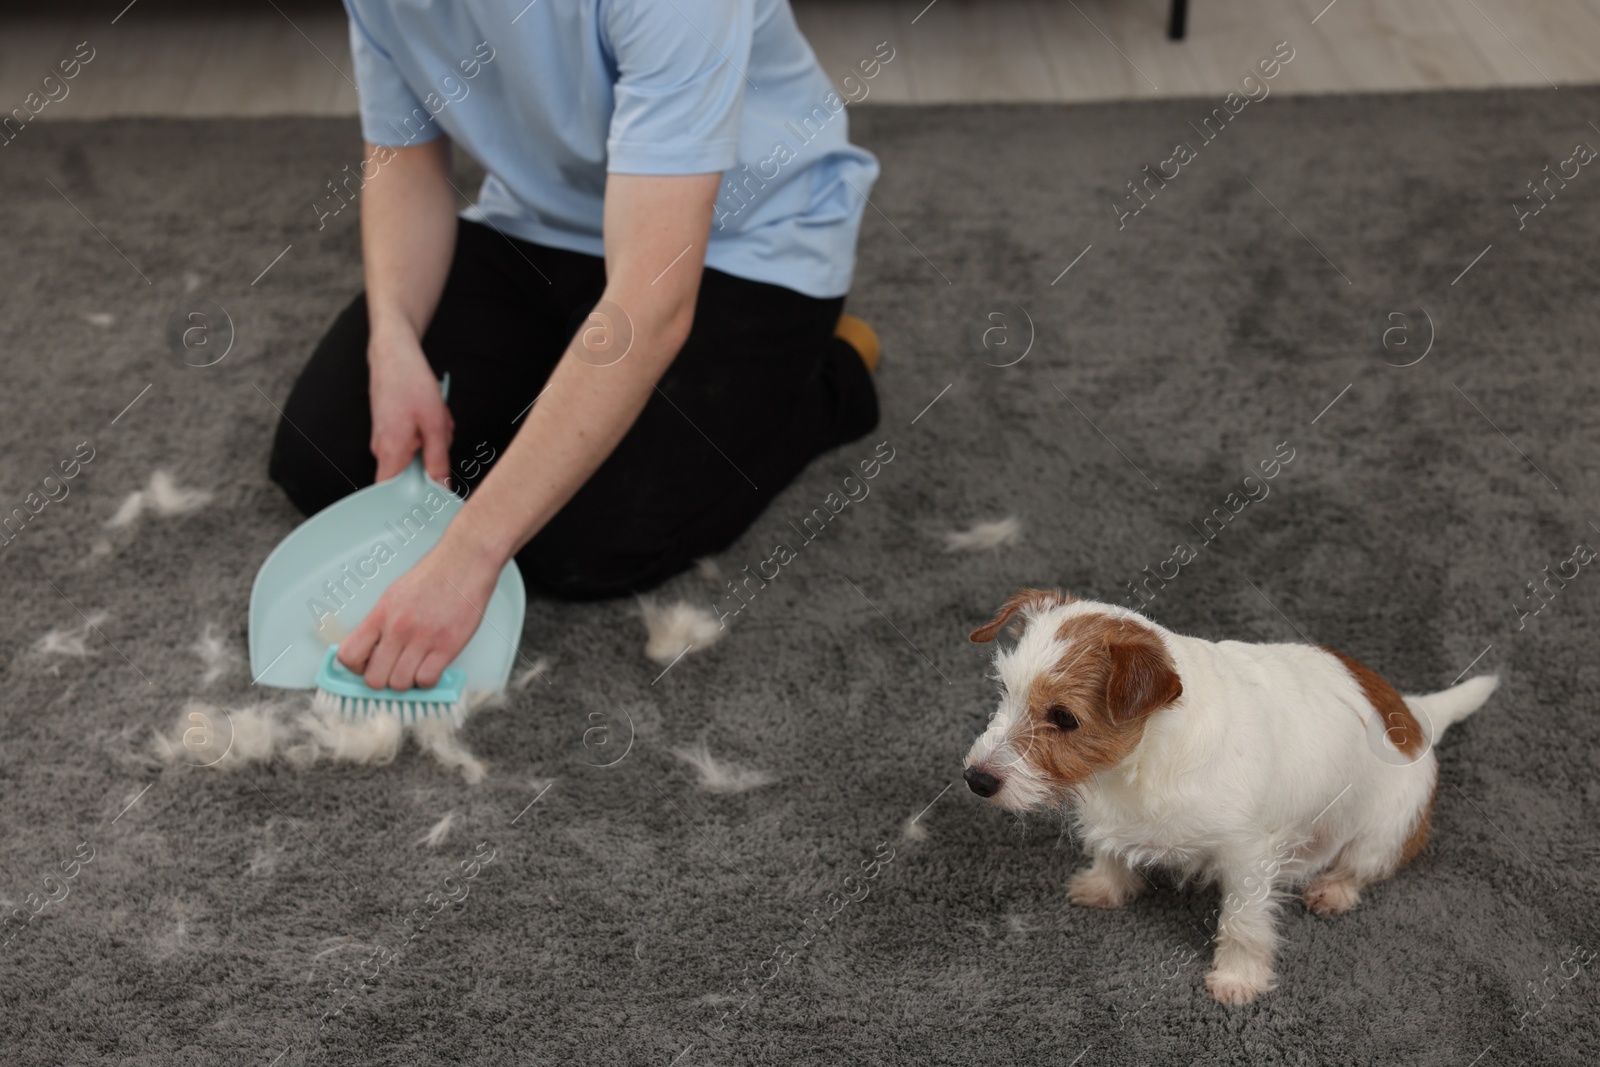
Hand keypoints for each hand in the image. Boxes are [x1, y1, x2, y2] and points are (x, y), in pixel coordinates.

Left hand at [336, 532, 500, 690]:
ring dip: (407, 681)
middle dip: (383, 680)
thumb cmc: (433, 577)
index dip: (356, 668)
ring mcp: (423, 639)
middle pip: (374, 679)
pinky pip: (427, 681)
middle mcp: (398, 628)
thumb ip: (381, 623)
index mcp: (381, 614)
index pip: (348, 655)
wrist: (464, 563)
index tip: (368, 665)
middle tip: (394, 670)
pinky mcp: (447, 646)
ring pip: (400, 684)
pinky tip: (432, 667)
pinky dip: (428, 680)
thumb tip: (372, 649)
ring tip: (415, 668)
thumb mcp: (394, 595)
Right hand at [368, 325, 453, 484]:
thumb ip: (438, 460)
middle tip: (441, 433)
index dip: (412, 500)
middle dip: (434, 456)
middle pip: (412, 472)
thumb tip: (441, 488)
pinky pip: (413, 439)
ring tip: (435, 416)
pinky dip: (426, 428)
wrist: (393, 354)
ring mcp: (384, 439)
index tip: (431, 497)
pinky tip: (429, 412)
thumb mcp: (435, 424)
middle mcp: (382, 449)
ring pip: (416, 453)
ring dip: (433, 438)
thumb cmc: (411, 383)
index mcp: (391, 452)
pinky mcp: (389, 429)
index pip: (392, 494)